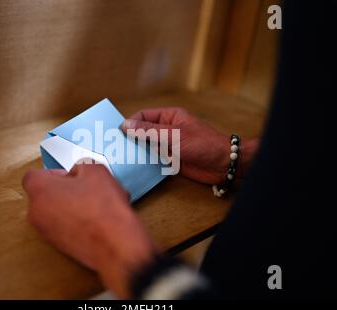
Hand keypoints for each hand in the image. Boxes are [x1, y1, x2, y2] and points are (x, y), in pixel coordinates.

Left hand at [22, 163, 157, 297]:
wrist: (116, 245)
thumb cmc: (104, 208)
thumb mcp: (95, 170)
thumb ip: (80, 166)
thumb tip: (77, 174)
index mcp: (40, 191)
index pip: (34, 175)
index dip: (55, 173)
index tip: (72, 175)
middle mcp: (36, 213)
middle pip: (44, 194)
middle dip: (63, 189)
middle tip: (86, 189)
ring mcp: (46, 233)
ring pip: (54, 212)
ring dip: (70, 206)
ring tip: (95, 206)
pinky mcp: (59, 247)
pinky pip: (63, 227)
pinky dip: (75, 222)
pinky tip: (96, 221)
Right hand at [122, 107, 257, 184]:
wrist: (222, 164)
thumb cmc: (202, 144)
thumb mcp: (173, 134)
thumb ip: (149, 130)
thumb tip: (126, 125)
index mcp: (169, 117)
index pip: (143, 116)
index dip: (130, 123)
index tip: (117, 133)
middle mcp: (166, 130)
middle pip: (142, 131)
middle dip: (130, 138)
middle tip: (115, 146)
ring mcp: (167, 145)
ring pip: (146, 146)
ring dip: (136, 151)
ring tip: (121, 156)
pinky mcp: (169, 160)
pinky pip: (152, 159)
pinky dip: (144, 162)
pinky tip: (134, 165)